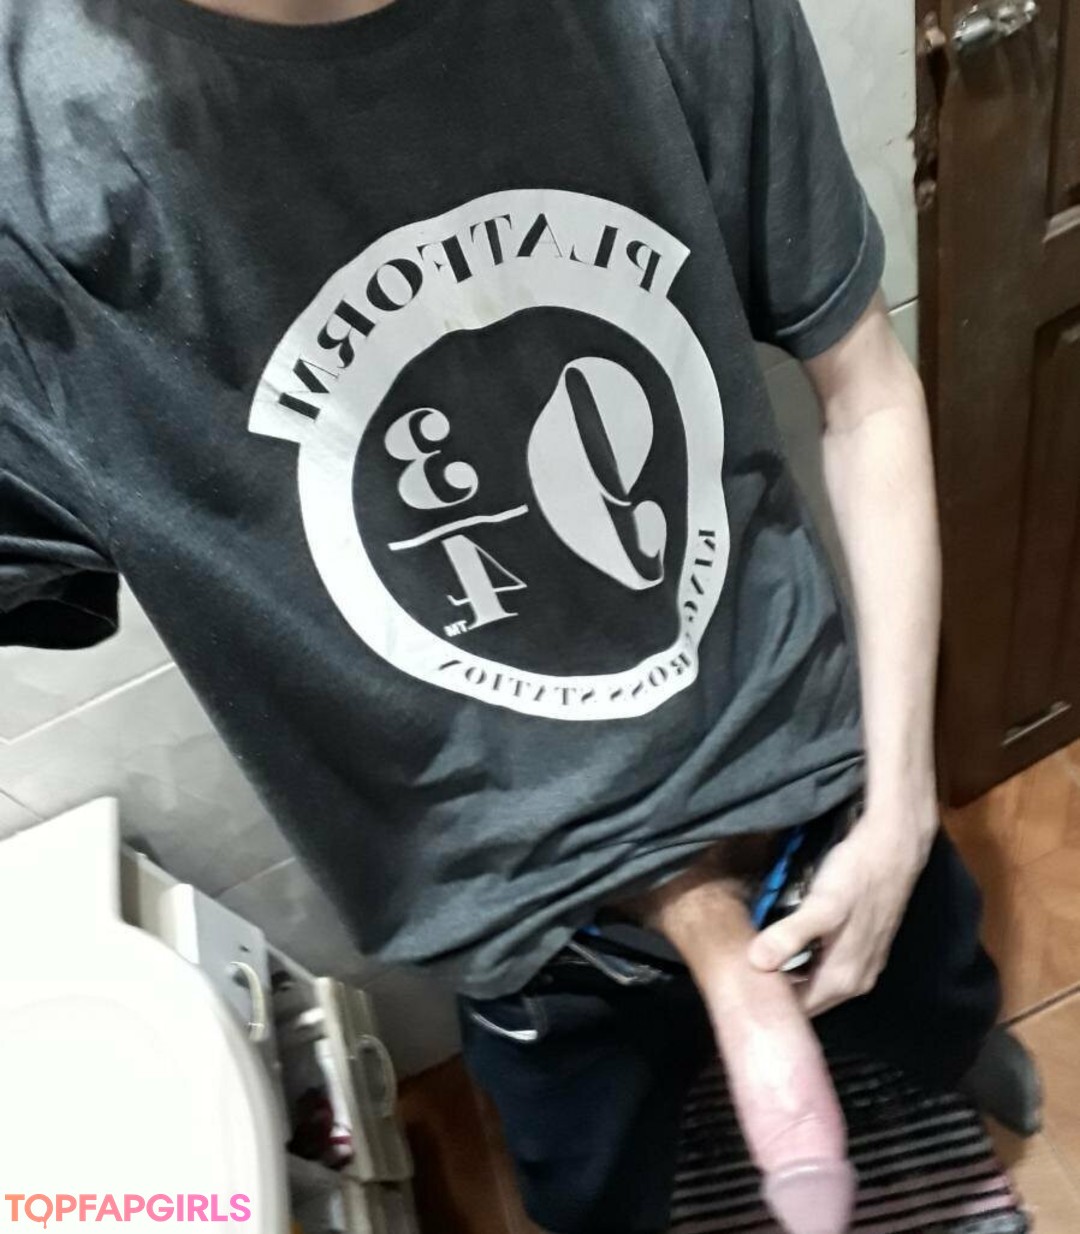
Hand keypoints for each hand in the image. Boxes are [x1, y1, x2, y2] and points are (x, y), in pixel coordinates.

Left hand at [748, 800, 936, 1016]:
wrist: (895, 846)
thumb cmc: (857, 875)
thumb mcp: (823, 905)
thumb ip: (792, 935)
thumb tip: (756, 962)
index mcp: (844, 979)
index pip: (798, 1011)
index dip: (768, 1004)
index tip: (738, 988)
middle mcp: (855, 980)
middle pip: (807, 999)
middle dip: (776, 992)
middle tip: (738, 974)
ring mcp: (862, 964)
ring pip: (814, 982)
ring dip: (787, 976)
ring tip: (752, 961)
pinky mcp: (861, 946)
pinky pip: (824, 967)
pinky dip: (801, 963)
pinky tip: (781, 945)